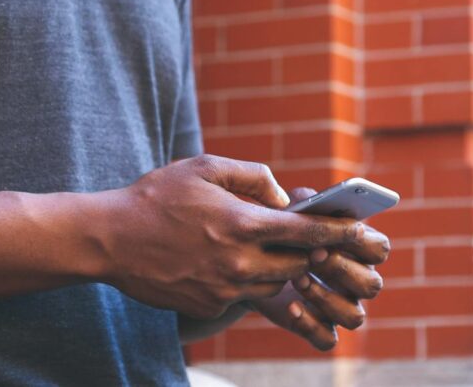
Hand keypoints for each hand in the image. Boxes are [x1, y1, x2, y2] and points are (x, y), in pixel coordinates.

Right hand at [94, 156, 364, 319]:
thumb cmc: (157, 196)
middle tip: (311, 239)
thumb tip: (281, 196)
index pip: (307, 232)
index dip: (339, 233)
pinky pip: (244, 297)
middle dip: (308, 252)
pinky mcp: (209, 306)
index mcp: (242, 223)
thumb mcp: (204, 166)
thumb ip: (252, 175)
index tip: (363, 232)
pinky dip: (248, 282)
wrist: (110, 239)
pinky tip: (229, 263)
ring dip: (279, 269)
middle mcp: (239, 262)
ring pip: (274, 285)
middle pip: (297, 265)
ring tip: (265, 248)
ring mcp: (224, 289)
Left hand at [251, 187, 389, 350]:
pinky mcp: (319, 328)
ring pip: (355, 316)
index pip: (380, 249)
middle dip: (342, 269)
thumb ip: (305, 203)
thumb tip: (312, 201)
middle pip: (372, 285)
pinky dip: (310, 324)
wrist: (254, 262)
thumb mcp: (292, 211)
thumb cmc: (283, 231)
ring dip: (327, 298)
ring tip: (298, 279)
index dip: (362, 243)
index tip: (333, 234)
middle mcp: (357, 281)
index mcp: (359, 249)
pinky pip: (327, 339)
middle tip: (312, 254)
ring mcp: (341, 308)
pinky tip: (291, 305)